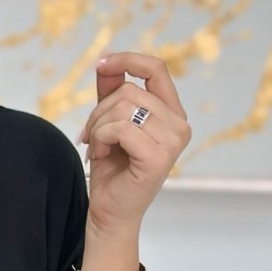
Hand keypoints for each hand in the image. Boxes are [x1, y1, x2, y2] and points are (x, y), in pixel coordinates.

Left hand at [77, 51, 191, 235]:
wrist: (109, 210)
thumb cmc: (112, 169)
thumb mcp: (108, 123)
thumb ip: (111, 93)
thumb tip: (106, 62)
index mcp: (172, 114)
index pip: (157, 69)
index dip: (127, 60)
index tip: (101, 64)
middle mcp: (180, 125)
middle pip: (130, 91)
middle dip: (100, 110)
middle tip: (91, 135)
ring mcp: (173, 141)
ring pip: (123, 108)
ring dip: (98, 126)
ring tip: (97, 146)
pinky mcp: (159, 156)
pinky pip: (120, 128)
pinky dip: (100, 138)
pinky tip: (99, 154)